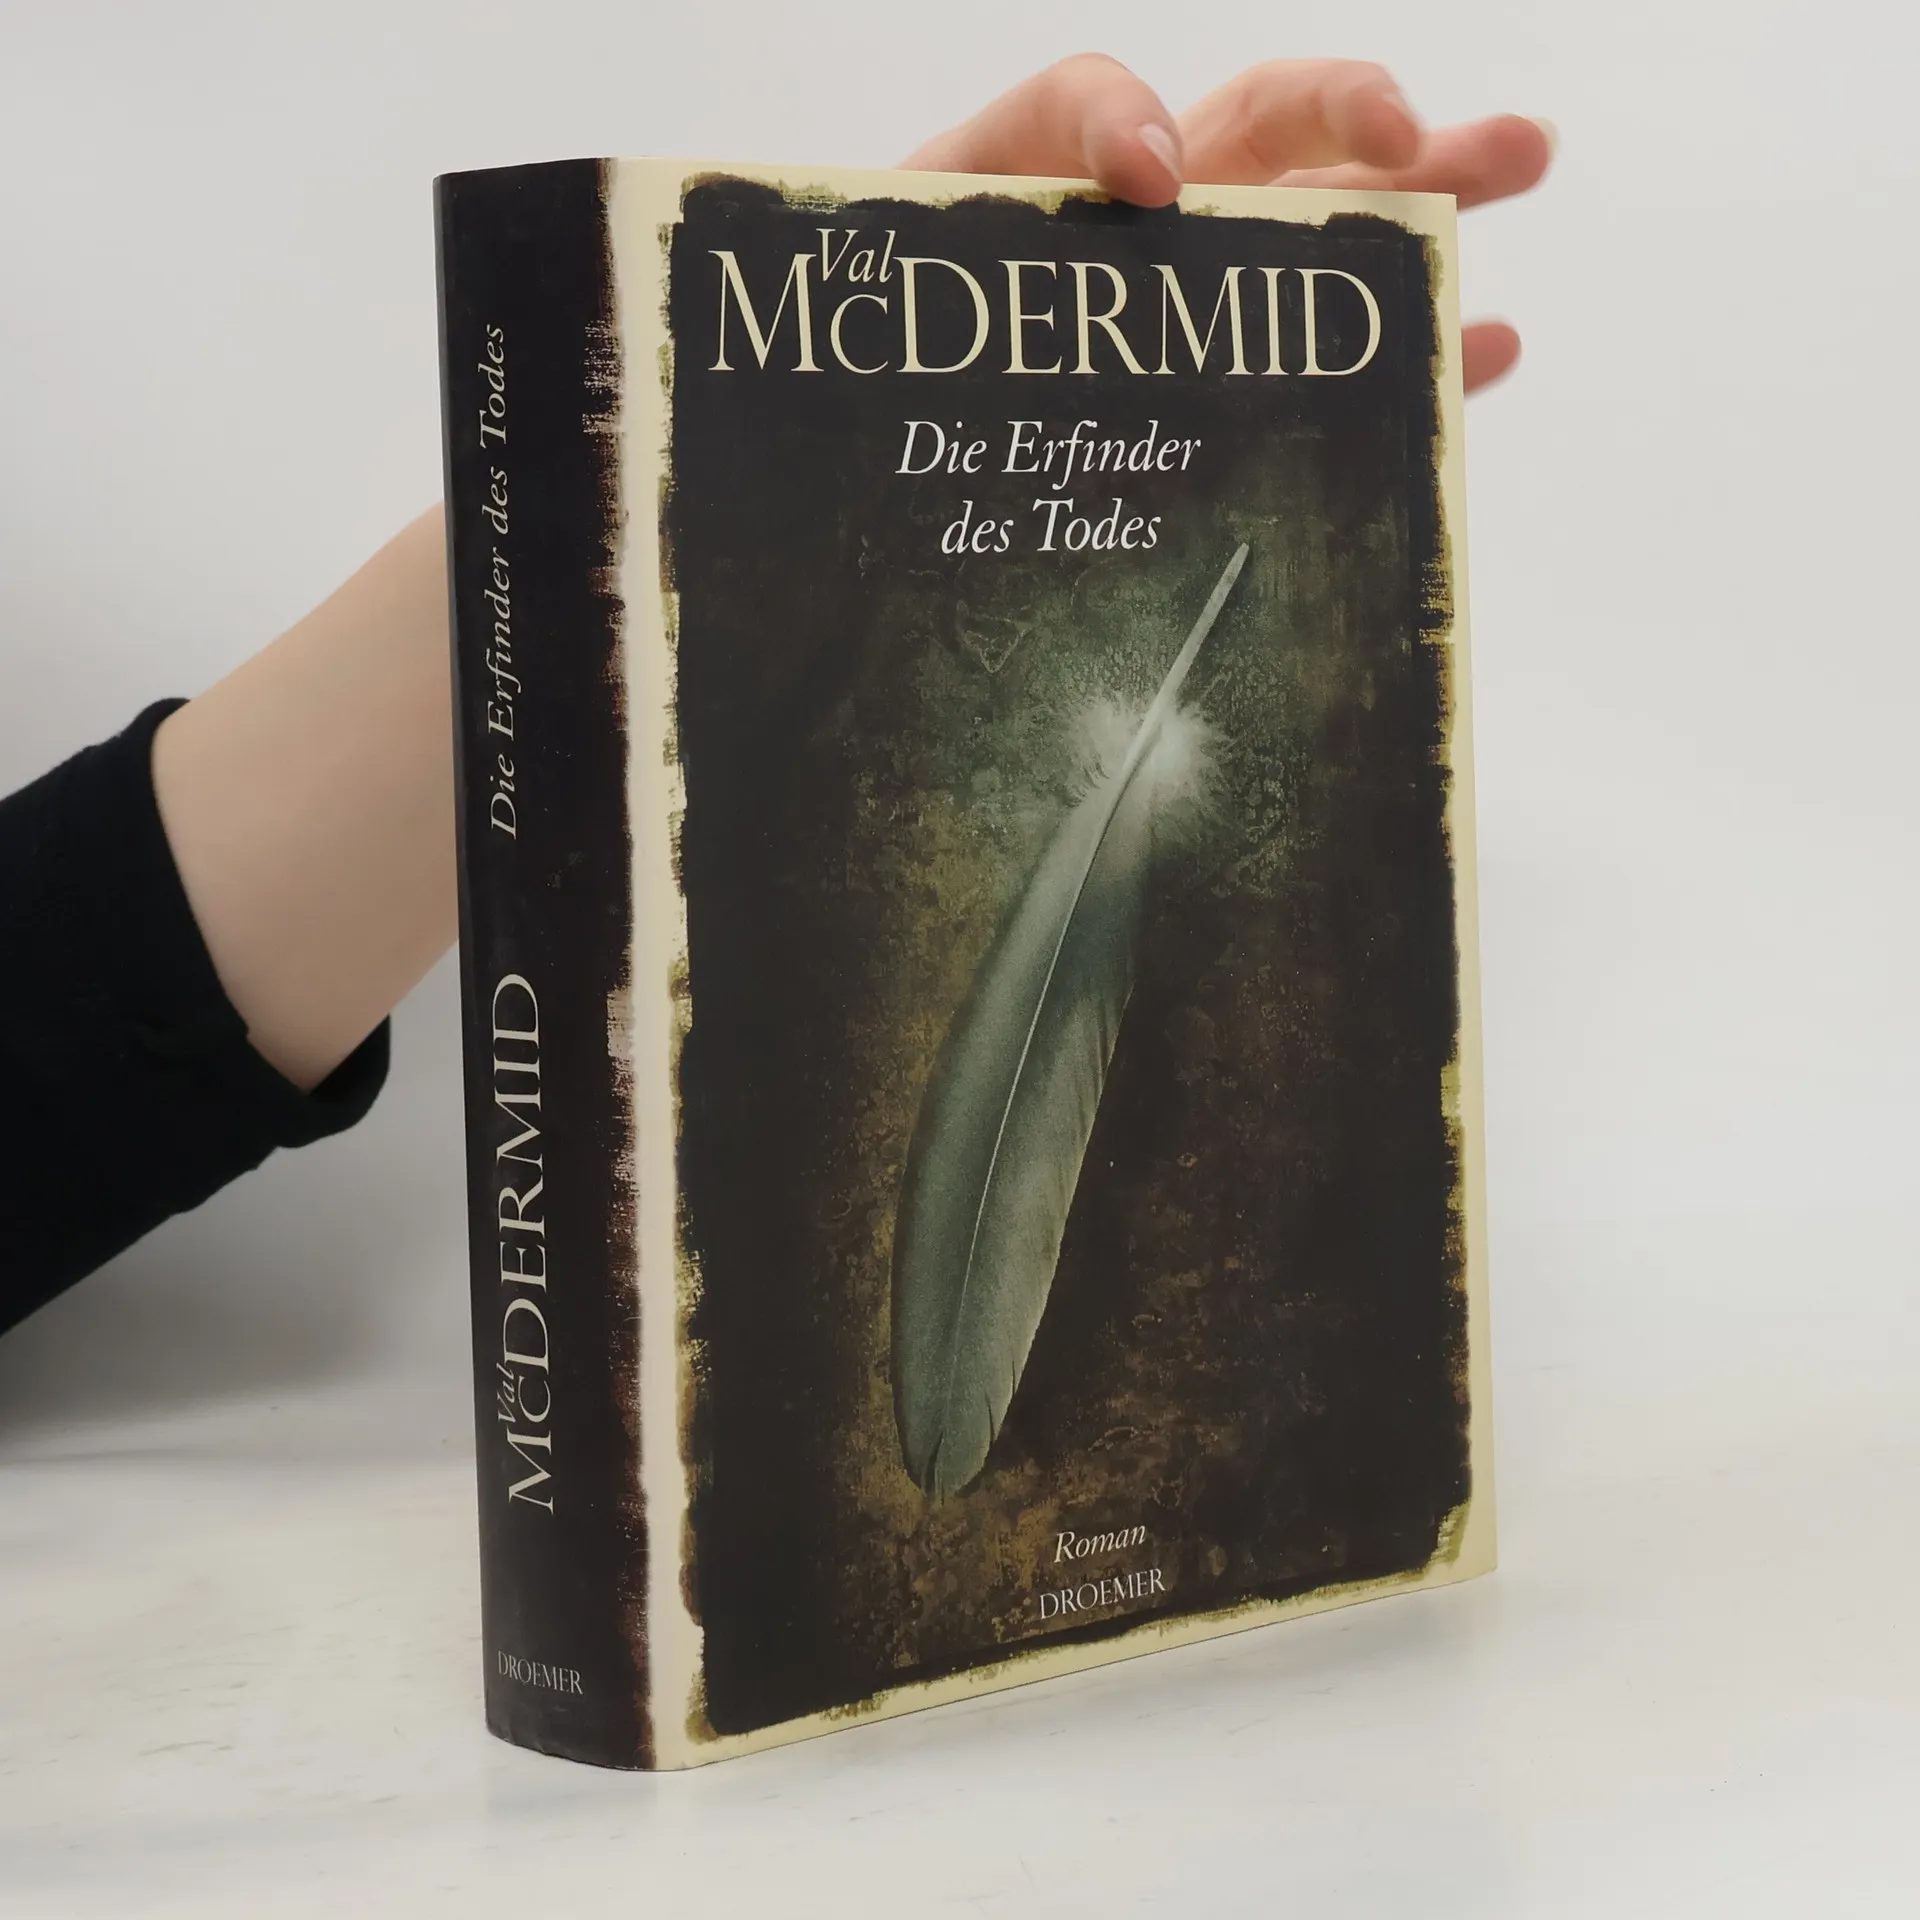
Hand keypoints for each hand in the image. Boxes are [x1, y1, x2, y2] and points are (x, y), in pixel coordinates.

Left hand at [903, 55, 1551, 392]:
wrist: (888, 407)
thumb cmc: (909, 311)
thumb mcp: (936, 207)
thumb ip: (1025, 147)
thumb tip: (1161, 171)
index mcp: (1089, 168)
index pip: (1120, 102)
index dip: (1135, 123)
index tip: (1155, 183)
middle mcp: (1174, 217)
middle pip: (1287, 137)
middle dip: (1380, 120)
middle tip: (1453, 132)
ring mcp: (1220, 298)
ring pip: (1340, 233)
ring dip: (1434, 201)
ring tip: (1521, 160)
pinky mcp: (1240, 391)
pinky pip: (1344, 365)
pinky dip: (1418, 354)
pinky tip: (1488, 346)